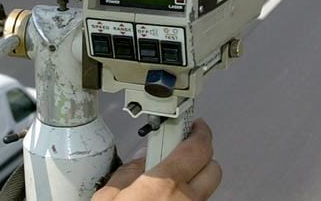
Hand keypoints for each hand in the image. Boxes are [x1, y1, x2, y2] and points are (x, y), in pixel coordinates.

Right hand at [92, 119, 221, 200]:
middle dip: (201, 156)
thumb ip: (127, 173)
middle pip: (214, 168)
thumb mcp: (107, 199)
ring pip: (206, 192)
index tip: (194, 126)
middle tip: (183, 151)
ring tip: (170, 182)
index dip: (199, 132)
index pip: (198, 147)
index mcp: (164, 185)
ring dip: (194, 182)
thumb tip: (139, 160)